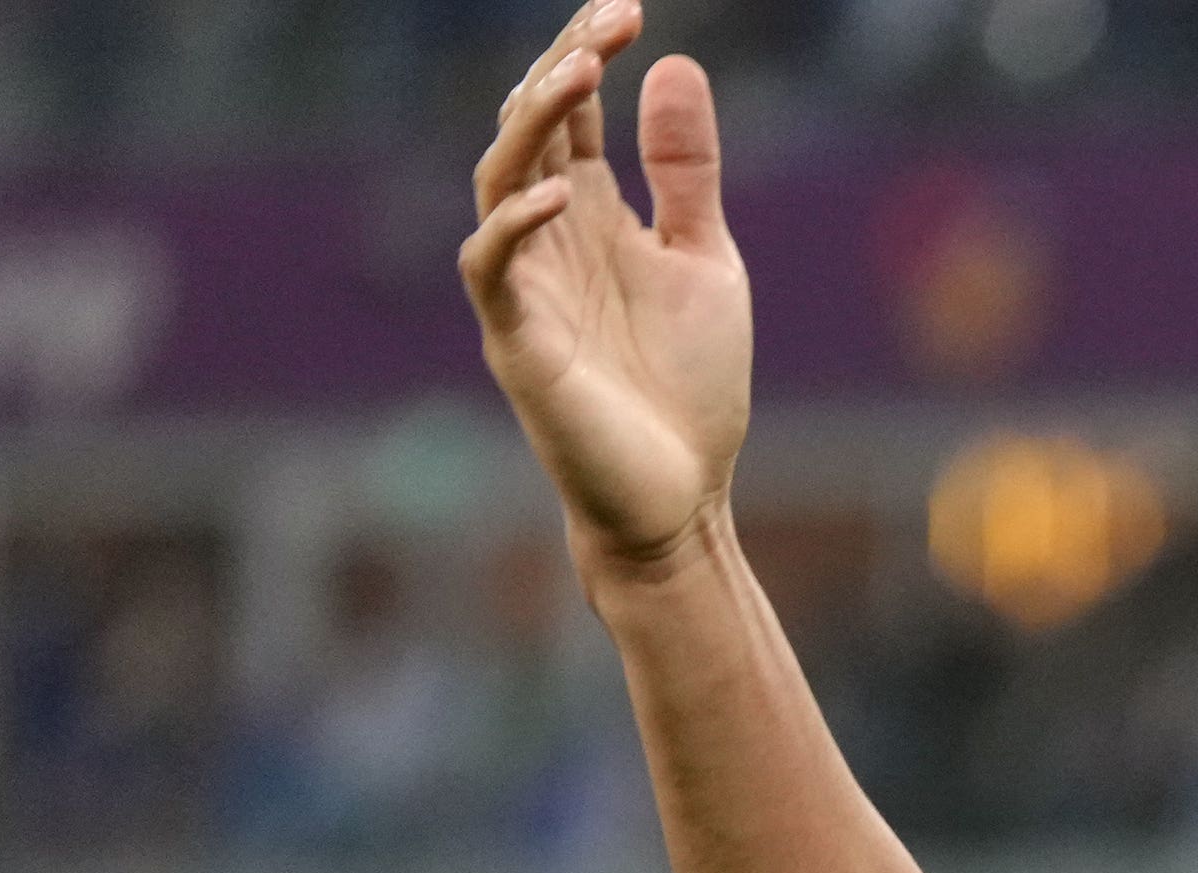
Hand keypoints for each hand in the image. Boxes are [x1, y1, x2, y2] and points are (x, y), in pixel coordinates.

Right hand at [459, 1, 750, 574]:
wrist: (682, 500)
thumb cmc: (688, 387)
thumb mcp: (704, 260)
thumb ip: (685, 172)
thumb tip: (676, 65)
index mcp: (588, 215)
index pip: (568, 115)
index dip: (587, 57)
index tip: (626, 9)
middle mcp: (546, 239)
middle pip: (528, 131)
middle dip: (559, 72)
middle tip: (604, 25)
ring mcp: (526, 287)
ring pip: (499, 182)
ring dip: (533, 127)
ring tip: (578, 75)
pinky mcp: (520, 344)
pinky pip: (493, 270)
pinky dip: (515, 228)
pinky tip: (559, 194)